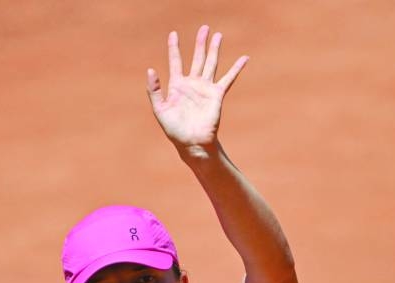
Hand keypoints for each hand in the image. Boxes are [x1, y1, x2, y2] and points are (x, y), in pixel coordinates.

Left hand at [146, 25, 247, 156]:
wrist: (192, 142)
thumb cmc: (174, 129)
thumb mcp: (159, 109)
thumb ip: (155, 90)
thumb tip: (150, 69)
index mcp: (177, 85)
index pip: (176, 61)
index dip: (174, 48)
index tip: (173, 34)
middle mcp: (192, 84)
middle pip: (197, 58)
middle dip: (200, 43)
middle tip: (204, 28)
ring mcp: (205, 88)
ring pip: (211, 64)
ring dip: (214, 50)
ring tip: (218, 35)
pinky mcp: (217, 95)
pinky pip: (228, 79)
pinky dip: (236, 68)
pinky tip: (244, 58)